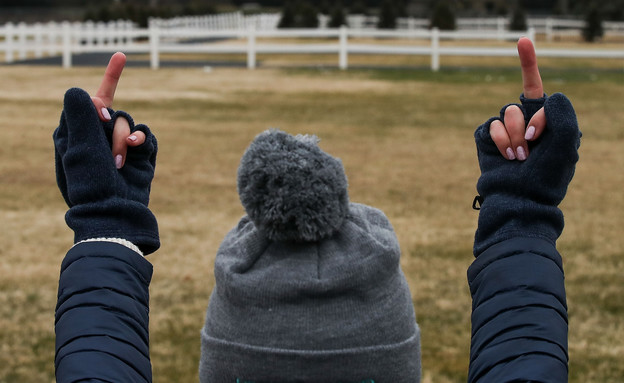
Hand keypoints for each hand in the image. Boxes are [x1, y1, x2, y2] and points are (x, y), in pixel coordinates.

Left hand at [53, 86, 158, 253]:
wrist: (115, 213)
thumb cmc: (90, 183)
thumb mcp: (79, 147)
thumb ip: (80, 115)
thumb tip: (81, 90)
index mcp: (76, 134)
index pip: (90, 101)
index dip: (108, 78)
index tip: (121, 56)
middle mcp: (98, 138)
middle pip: (112, 110)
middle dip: (110, 125)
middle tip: (107, 140)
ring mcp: (120, 147)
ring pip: (129, 122)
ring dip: (124, 137)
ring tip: (120, 160)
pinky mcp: (141, 156)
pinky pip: (146, 135)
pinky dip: (141, 139)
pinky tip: (135, 148)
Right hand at [472, 38, 580, 255]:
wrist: (521, 199)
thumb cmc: (547, 177)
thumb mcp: (566, 144)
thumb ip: (562, 115)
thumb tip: (547, 97)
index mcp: (546, 122)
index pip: (536, 89)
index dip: (528, 63)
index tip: (522, 40)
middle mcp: (524, 124)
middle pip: (520, 103)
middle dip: (528, 123)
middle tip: (532, 147)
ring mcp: (504, 133)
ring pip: (504, 114)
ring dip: (513, 136)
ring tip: (519, 157)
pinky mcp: (487, 142)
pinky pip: (489, 127)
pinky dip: (500, 141)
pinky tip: (507, 157)